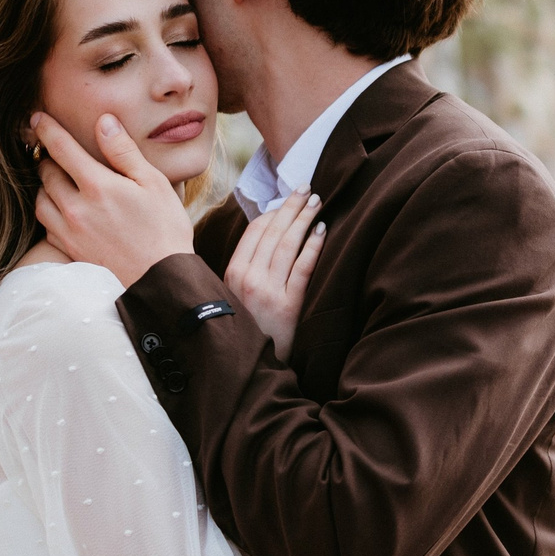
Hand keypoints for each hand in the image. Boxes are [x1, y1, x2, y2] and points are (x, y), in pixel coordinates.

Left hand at [32, 112, 195, 286]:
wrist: (161, 280)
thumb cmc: (164, 229)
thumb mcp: (153, 183)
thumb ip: (124, 151)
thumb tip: (104, 122)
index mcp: (97, 186)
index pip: (61, 148)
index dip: (47, 129)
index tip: (37, 117)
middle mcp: (76, 208)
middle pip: (45, 173)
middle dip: (47, 158)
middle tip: (53, 151)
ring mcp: (70, 232)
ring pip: (40, 200)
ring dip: (45, 186)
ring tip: (58, 180)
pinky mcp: (69, 251)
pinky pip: (46, 226)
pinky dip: (49, 213)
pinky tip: (64, 211)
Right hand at [225, 192, 325, 360]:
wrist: (251, 367)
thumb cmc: (248, 329)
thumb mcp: (235, 297)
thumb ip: (246, 269)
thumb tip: (265, 235)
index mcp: (232, 274)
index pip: (254, 232)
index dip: (273, 212)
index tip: (287, 199)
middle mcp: (248, 279)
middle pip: (273, 232)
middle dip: (291, 206)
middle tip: (307, 188)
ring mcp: (268, 292)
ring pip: (288, 245)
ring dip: (304, 218)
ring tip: (317, 202)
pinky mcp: (289, 305)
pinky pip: (303, 268)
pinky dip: (313, 246)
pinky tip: (322, 231)